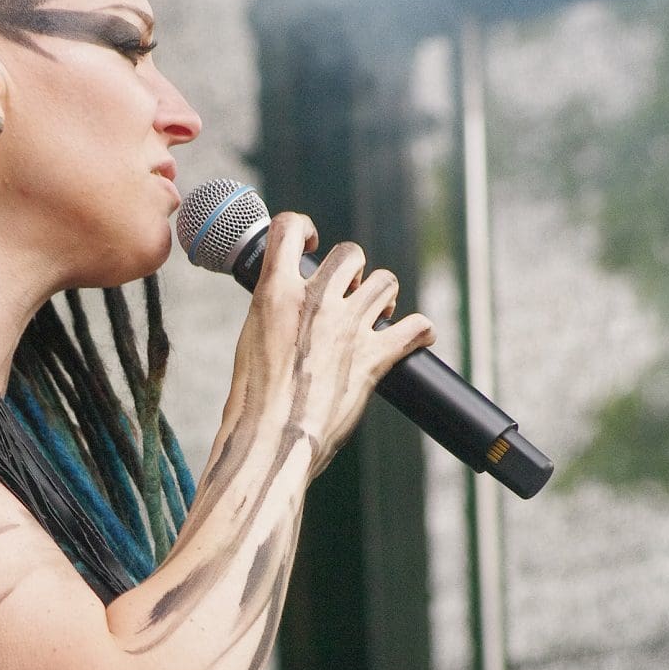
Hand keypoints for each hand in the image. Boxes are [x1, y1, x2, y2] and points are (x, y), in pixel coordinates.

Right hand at [232, 211, 435, 476]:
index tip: (310, 243)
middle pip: (350, 253)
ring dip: (382, 296)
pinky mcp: (375, 357)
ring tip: (377, 316)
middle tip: (348, 294)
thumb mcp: (249, 345)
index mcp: (275, 294)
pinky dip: (419, 332)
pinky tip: (415, 338)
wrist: (272, 441)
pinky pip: (416, 328)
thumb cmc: (252, 404)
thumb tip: (284, 318)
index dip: (303, 228)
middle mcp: (316, 301)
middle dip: (353, 270)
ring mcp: (349, 327)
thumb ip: (272, 319)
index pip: (289, 229)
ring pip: (385, 281)